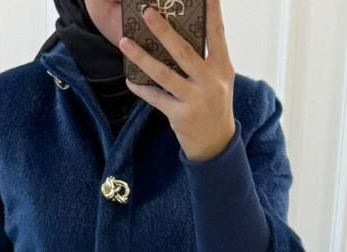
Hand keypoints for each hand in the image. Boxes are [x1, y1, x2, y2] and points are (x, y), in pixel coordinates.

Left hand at [119, 0, 235, 162]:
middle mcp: (210, 82)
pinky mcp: (180, 116)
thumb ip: (208, 58)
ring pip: (164, 74)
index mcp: (222, 68)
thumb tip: (186, 33)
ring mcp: (195, 100)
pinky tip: (130, 79)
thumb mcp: (220, 79)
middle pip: (183, 51)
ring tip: (124, 42)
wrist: (216, 144)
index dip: (212, 12)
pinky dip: (142, 89)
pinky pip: (156, 99)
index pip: (217, 34)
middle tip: (147, 12)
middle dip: (163, 31)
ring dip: (141, 57)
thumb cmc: (216, 106)